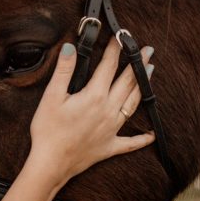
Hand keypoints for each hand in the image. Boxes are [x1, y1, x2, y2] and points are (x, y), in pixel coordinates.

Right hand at [28, 41, 155, 186]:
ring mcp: (112, 129)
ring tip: (151, 72)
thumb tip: (71, 48)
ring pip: (133, 104)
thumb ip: (64, 71)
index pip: (109, 67)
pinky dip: (142, 139)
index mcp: (95, 96)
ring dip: (142, 86)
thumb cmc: (48, 130)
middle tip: (148, 50)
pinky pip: (130, 143)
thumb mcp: (51, 96)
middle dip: (138, 63)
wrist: (51, 164)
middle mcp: (108, 110)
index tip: (120, 36)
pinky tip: (151, 135)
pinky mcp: (110, 146)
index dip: (115, 49)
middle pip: (128, 82)